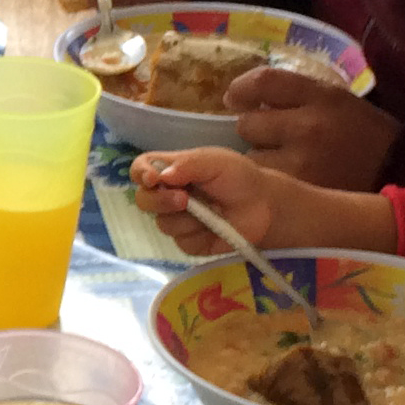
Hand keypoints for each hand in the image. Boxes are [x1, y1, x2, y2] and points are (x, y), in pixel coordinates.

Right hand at [129, 147, 285, 254]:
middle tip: (184, 199)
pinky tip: (215, 227)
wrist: (265, 206)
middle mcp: (169, 195)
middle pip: (143, 200)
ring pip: (163, 224)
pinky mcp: (190, 242)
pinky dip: (199, 234)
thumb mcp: (217, 162)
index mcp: (171, 171)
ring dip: (186, 219)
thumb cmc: (239, 178)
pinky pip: (182, 242)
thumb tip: (161, 176)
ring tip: (211, 212)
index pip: (141, 169)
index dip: (140, 174)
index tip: (152, 179)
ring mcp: (178, 220)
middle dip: (160, 201)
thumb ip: (189, 165)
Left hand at [227, 67, 403, 191]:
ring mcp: (303, 163)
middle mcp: (309, 127)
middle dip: (253, 128)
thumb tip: (244, 94)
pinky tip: (282, 179)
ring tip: (280, 160)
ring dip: (257, 157)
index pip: (264, 82)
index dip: (242, 89)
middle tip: (269, 135)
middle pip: (248, 122)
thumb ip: (295, 94)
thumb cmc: (363, 133)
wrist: (399, 172)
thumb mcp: (336, 98)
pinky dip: (265, 181)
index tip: (235, 98)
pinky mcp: (300, 192)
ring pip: (250, 157)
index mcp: (322, 96)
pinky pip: (263, 182)